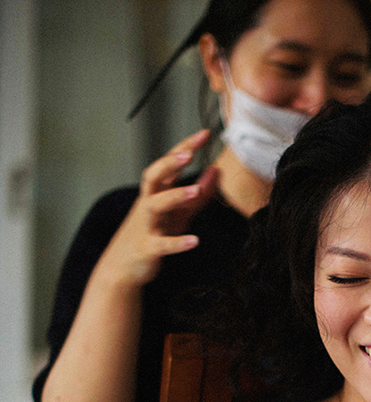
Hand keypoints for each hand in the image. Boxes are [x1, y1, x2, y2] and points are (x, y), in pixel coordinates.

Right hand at [99, 129, 218, 287]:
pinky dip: (178, 243)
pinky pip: (162, 244)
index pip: (169, 164)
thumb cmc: (152, 235)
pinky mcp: (147, 249)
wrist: (122, 267)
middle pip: (154, 176)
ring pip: (156, 205)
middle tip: (189, 153)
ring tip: (195, 191)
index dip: (185, 147)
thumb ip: (198, 194)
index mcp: (156, 193)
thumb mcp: (178, 213)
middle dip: (169, 163)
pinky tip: (195, 241)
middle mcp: (149, 204)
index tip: (205, 133)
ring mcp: (146, 226)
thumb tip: (217, 171)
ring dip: (175, 196)